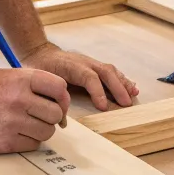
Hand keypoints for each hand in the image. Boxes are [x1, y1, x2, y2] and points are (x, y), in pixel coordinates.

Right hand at [0, 67, 69, 153]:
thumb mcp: (9, 75)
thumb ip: (35, 83)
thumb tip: (62, 102)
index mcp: (22, 80)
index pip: (59, 88)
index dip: (62, 97)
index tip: (57, 102)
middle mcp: (19, 100)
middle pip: (56, 113)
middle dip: (52, 116)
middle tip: (40, 115)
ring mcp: (12, 122)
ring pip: (47, 132)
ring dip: (41, 130)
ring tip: (28, 124)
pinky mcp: (5, 142)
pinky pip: (33, 145)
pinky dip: (29, 141)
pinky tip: (17, 133)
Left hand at [21, 42, 138, 111]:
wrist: (41, 53)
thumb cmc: (40, 69)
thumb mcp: (40, 83)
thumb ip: (51, 99)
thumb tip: (61, 121)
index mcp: (71, 65)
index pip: (88, 77)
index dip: (97, 91)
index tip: (103, 107)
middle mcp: (84, 62)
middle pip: (105, 71)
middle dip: (118, 88)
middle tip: (126, 104)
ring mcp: (90, 62)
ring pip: (110, 70)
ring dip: (123, 83)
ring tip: (133, 96)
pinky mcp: (94, 65)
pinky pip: (111, 71)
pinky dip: (122, 80)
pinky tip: (131, 88)